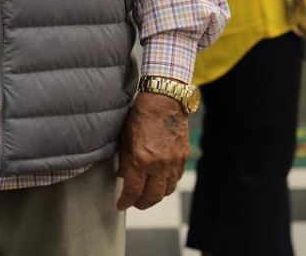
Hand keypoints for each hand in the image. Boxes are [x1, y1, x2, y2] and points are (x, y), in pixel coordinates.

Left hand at [116, 92, 190, 209]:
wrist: (163, 100)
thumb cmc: (141, 116)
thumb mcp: (125, 139)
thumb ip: (125, 162)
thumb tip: (124, 178)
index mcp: (141, 159)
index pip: (133, 191)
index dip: (126, 201)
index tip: (121, 204)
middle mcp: (159, 164)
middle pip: (153, 196)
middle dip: (142, 204)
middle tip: (135, 203)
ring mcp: (174, 161)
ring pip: (167, 190)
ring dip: (156, 195)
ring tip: (148, 193)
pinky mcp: (184, 156)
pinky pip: (177, 177)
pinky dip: (168, 183)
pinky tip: (160, 180)